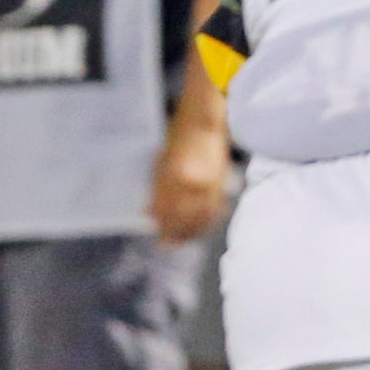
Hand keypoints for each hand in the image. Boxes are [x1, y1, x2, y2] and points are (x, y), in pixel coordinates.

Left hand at [151, 124, 230, 243]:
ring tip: (183, 240)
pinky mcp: (220, 184)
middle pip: (184, 219)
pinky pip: (214, 210)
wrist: (202, 125)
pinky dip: (207, 221)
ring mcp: (209, 184)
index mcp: (174, 179)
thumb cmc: (176, 142)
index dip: (164, 228)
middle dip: (176, 234)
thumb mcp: (159, 166)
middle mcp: (193, 184)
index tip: (160, 239)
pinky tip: (200, 228)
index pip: (167, 212)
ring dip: (192, 231)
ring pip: (202, 218)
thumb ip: (157, 191)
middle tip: (168, 244)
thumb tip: (149, 213)